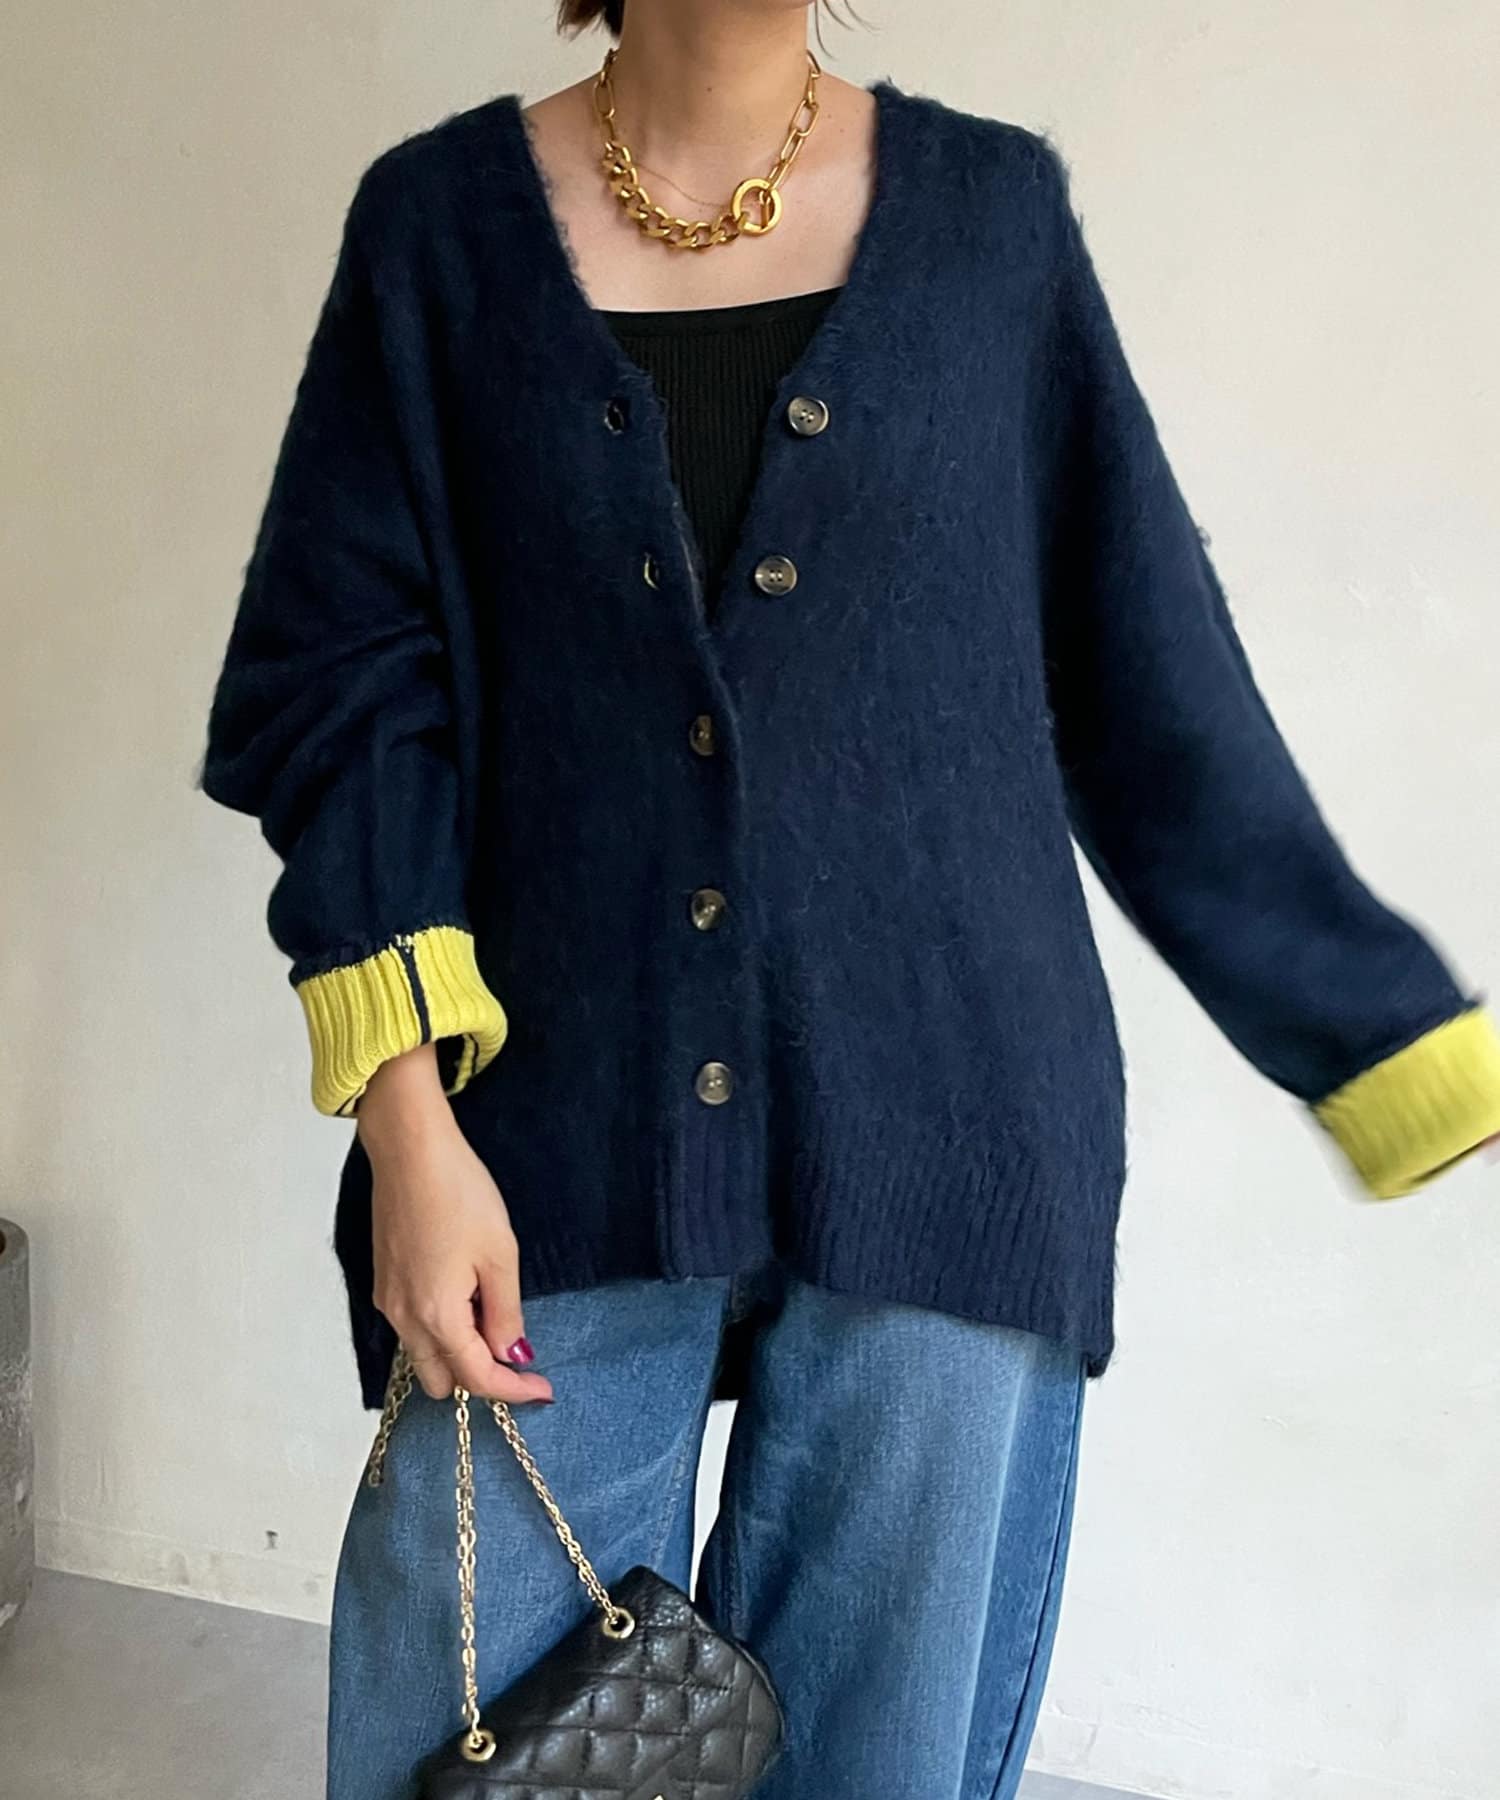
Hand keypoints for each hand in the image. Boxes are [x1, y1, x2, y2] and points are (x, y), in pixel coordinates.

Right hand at [357, 1045, 553, 1405]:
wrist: (410, 1150)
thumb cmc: (458, 1193)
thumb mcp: (499, 1255)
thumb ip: (505, 1314)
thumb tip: (513, 1355)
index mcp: (436, 1316)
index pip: (477, 1378)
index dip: (513, 1391)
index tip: (543, 1390)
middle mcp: (404, 1318)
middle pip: (442, 1380)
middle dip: (479, 1376)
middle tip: (515, 1347)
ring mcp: (389, 1300)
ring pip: (424, 1354)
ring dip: (458, 1350)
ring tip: (491, 1308)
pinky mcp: (384, 1281)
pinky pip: (413, 1327)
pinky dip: (440, 1327)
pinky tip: (465, 1291)